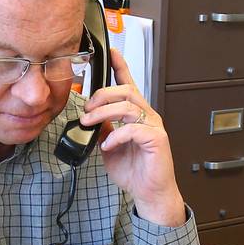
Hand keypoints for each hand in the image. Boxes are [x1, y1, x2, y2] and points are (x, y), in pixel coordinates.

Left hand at [82, 47, 185, 226]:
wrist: (149, 192)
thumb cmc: (134, 171)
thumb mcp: (110, 146)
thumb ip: (103, 129)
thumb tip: (90, 118)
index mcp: (136, 115)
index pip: (129, 83)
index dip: (121, 66)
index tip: (111, 51)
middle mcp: (146, 116)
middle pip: (126, 90)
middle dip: (102, 95)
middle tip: (87, 109)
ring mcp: (153, 126)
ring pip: (128, 106)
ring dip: (103, 113)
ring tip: (90, 124)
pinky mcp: (156, 139)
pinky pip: (133, 129)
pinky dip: (116, 135)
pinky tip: (107, 145)